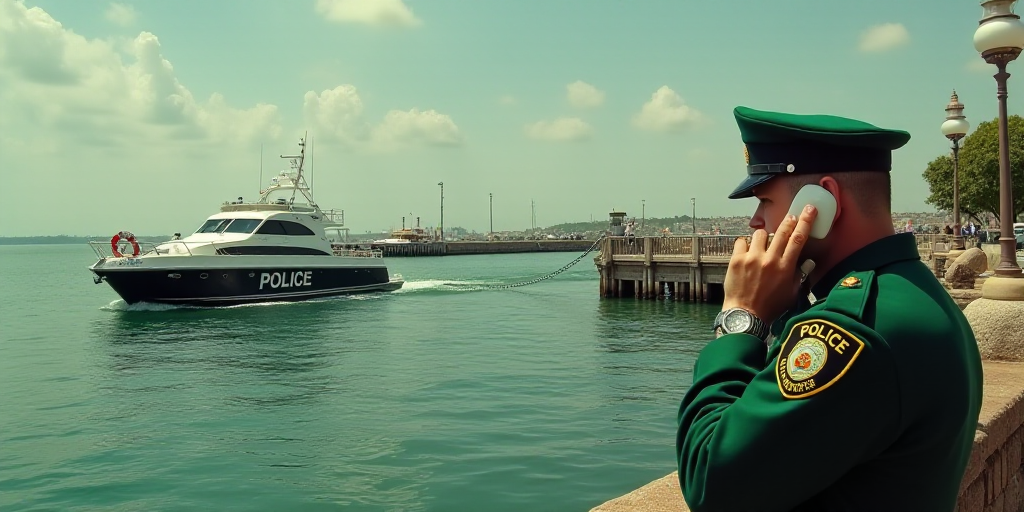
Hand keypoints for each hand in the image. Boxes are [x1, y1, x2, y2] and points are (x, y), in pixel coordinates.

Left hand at [721, 204, 817, 323]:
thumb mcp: (792, 294)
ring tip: (762, 246)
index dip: (805, 222)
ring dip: (763, 237)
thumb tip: (808, 262)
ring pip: (759, 234)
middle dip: (788, 220)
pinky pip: (741, 241)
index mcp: (785, 268)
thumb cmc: (770, 307)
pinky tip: (746, 253)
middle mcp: (769, 260)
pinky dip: (744, 245)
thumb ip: (800, 276)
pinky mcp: (736, 260)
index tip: (809, 210)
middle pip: (781, 231)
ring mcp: (752, 259)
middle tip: (791, 217)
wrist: (745, 315)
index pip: (798, 239)